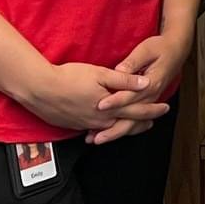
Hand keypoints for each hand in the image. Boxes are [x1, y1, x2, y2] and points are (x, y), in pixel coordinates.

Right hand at [16, 59, 153, 133]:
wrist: (39, 89)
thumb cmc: (69, 77)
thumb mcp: (100, 74)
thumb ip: (124, 80)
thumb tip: (146, 83)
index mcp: (110, 108)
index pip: (137, 110)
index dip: (152, 109)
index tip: (165, 108)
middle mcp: (100, 120)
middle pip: (126, 123)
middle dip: (141, 122)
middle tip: (153, 122)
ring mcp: (86, 125)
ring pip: (110, 129)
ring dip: (124, 127)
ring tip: (133, 127)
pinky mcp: (73, 125)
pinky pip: (94, 130)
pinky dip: (104, 130)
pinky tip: (104, 129)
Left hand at [88, 33, 189, 144]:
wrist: (176, 51)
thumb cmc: (161, 48)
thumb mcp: (147, 49)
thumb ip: (133, 61)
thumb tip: (120, 70)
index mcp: (152, 83)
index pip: (131, 95)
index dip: (115, 101)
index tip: (100, 105)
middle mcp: (151, 96)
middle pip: (131, 116)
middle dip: (112, 127)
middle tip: (95, 136)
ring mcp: (149, 101)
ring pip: (132, 122)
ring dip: (114, 132)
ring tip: (96, 139)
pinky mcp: (146, 102)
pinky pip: (134, 120)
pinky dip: (121, 129)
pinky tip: (107, 134)